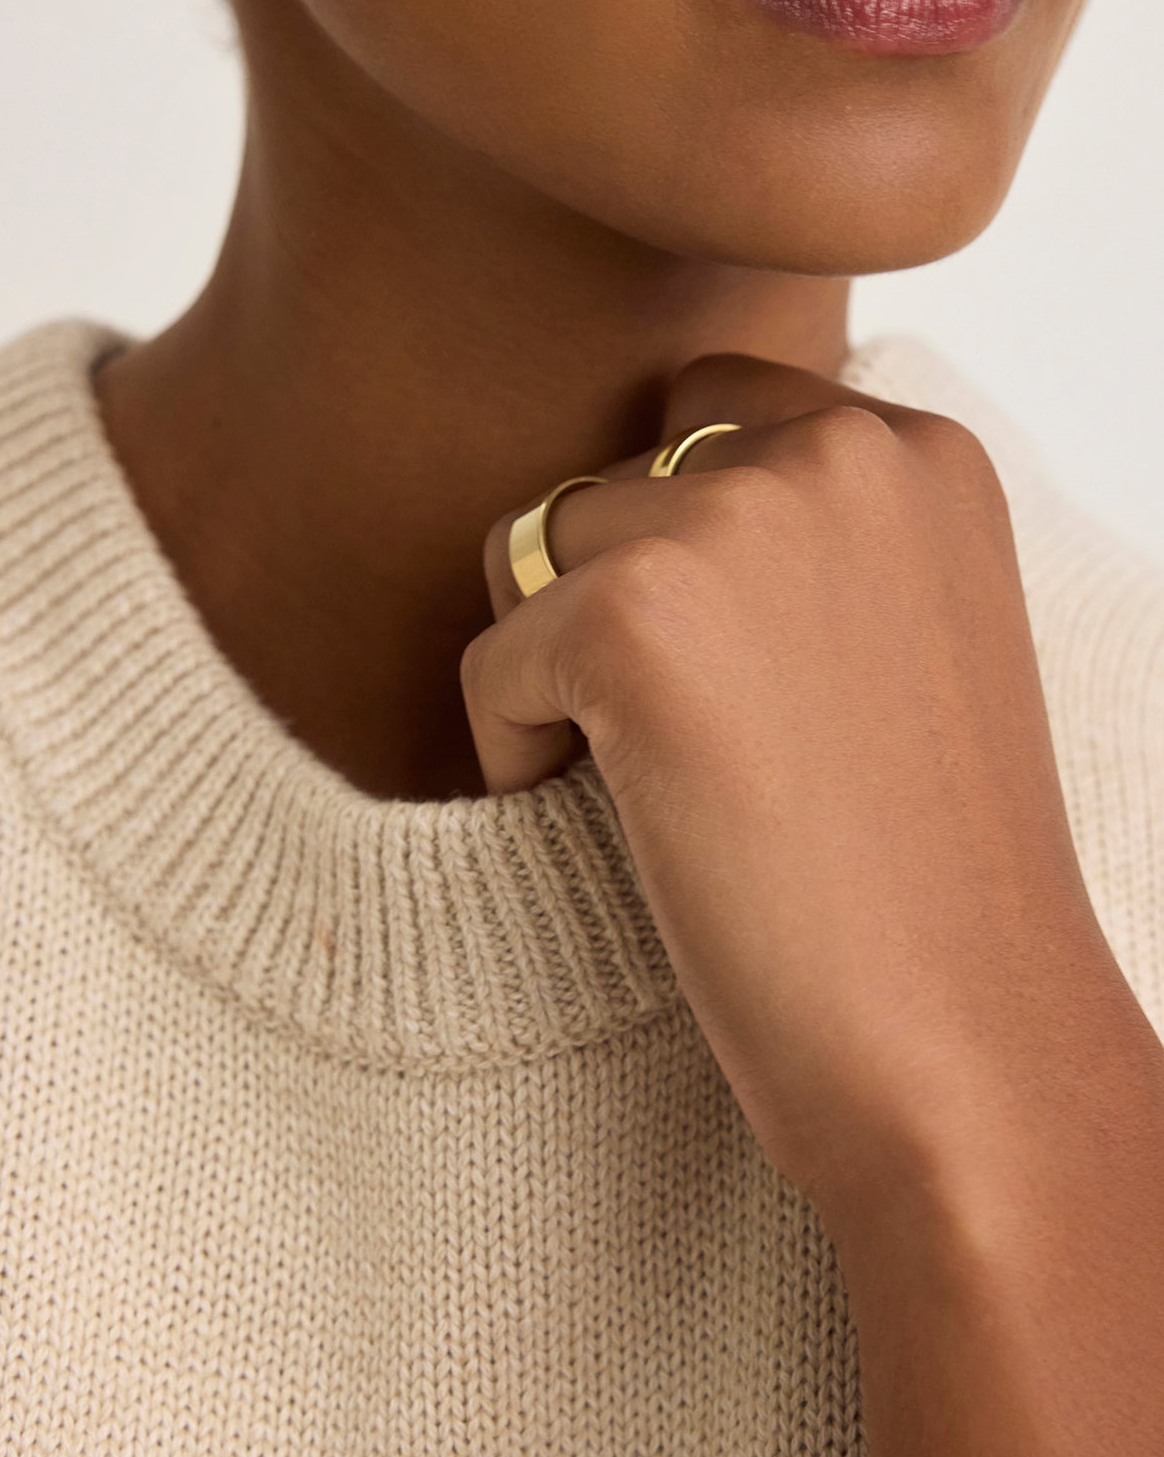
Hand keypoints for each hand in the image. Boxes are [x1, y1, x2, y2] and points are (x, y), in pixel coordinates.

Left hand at [462, 352, 1120, 1215]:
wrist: (965, 1048)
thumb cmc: (925, 878)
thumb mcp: (908, 640)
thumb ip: (807, 542)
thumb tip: (627, 502)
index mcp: (920, 452)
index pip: (709, 408)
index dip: (675, 542)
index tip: (725, 676)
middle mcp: (839, 449)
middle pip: (613, 476)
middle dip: (612, 600)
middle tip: (686, 745)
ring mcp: (738, 522)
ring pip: (535, 551)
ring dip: (563, 667)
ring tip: (659, 785)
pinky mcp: (636, 617)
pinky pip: (490, 660)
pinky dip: (516, 750)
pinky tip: (621, 824)